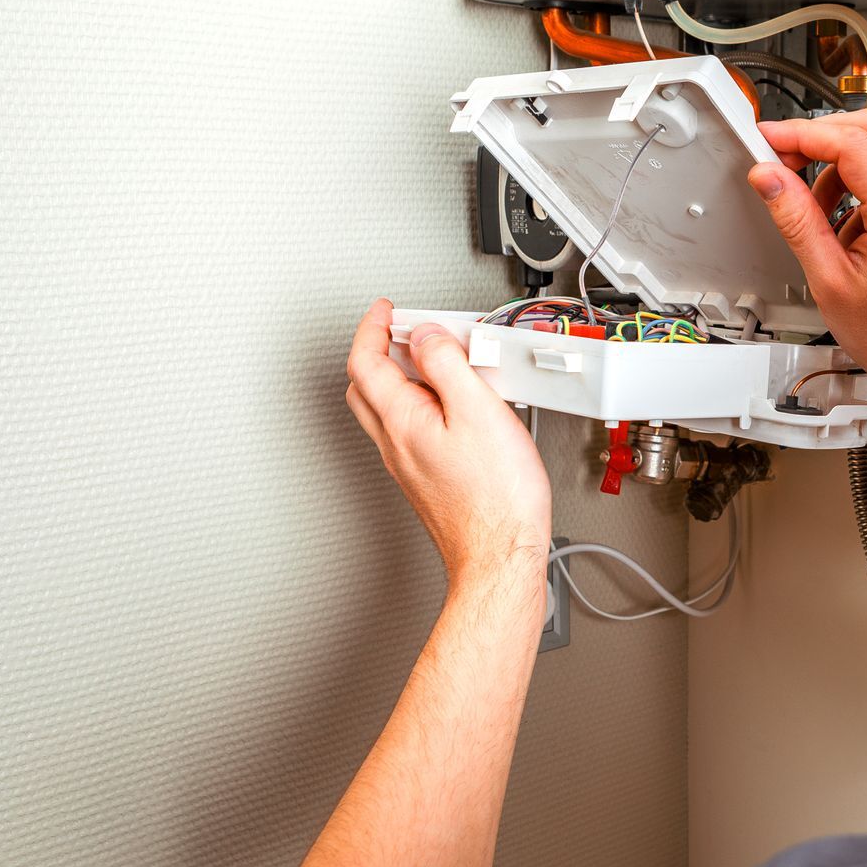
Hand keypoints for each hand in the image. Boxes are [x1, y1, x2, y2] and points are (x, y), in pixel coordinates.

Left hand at [344, 300, 551, 586]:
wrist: (500, 556)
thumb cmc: (496, 498)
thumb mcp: (477, 411)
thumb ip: (446, 364)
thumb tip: (426, 335)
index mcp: (401, 421)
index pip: (365, 361)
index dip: (372, 327)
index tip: (386, 310)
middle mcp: (396, 445)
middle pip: (365, 386)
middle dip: (378, 351)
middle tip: (403, 331)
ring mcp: (409, 466)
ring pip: (386, 410)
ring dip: (400, 378)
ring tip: (437, 362)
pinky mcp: (428, 481)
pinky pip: (410, 431)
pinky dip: (422, 406)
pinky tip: (456, 408)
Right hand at [749, 111, 866, 425]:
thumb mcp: (831, 282)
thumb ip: (797, 221)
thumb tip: (771, 179)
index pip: (849, 142)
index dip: (800, 134)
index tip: (770, 140)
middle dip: (820, 137)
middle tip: (784, 161)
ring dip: (840, 164)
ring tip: (816, 210)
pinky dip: (863, 185)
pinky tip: (845, 227)